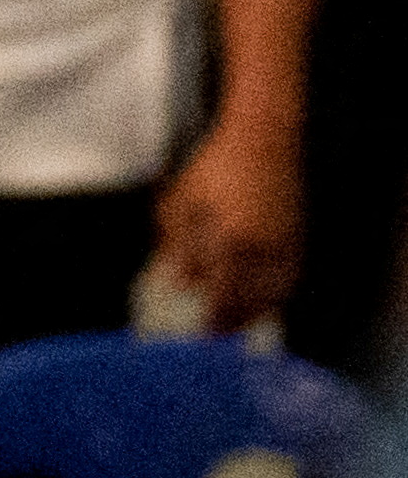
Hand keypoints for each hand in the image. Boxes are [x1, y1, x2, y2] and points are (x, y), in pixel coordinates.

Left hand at [157, 117, 302, 332]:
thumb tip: (179, 285)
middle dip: (234, 322)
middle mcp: (265, 248)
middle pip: (252, 301)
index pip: (225, 295)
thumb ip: (179, 247)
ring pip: (276, 293)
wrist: (264, 139)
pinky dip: (276, 294)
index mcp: (234, 240)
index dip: (214, 319)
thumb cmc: (215, 167)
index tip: (200, 337)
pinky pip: (290, 277)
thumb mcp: (183, 203)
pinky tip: (261, 300)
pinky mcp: (298, 236)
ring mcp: (287, 243)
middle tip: (216, 337)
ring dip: (256, 312)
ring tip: (236, 324)